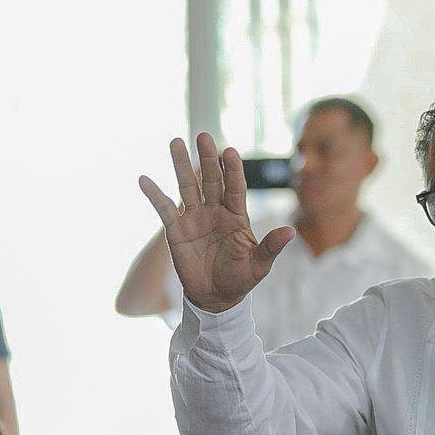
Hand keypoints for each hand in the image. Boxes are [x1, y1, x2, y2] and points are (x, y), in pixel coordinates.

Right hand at [138, 133, 294, 313]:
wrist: (215, 298)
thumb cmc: (240, 279)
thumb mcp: (259, 265)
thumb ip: (270, 247)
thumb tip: (290, 232)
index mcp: (237, 216)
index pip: (235, 187)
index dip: (233, 170)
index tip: (230, 151)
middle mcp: (215, 211)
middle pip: (211, 180)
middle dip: (207, 159)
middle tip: (203, 136)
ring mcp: (195, 218)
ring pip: (187, 186)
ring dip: (181, 165)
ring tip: (175, 142)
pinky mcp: (176, 230)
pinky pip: (164, 209)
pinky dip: (154, 194)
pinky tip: (144, 179)